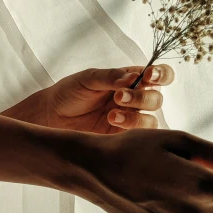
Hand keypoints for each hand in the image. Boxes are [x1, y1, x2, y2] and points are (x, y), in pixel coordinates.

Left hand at [8, 65, 173, 133]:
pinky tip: (112, 123)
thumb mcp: (88, 78)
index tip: (148, 75)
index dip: (161, 74)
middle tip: (118, 96)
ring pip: (151, 120)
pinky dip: (131, 131)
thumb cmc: (70, 92)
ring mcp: (131, 120)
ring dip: (135, 117)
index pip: (160, 75)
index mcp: (131, 80)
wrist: (51, 116)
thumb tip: (133, 77)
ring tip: (111, 116)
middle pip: (156, 98)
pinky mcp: (123, 138)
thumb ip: (111, 77)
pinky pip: (140, 138)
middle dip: (141, 97)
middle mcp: (135, 100)